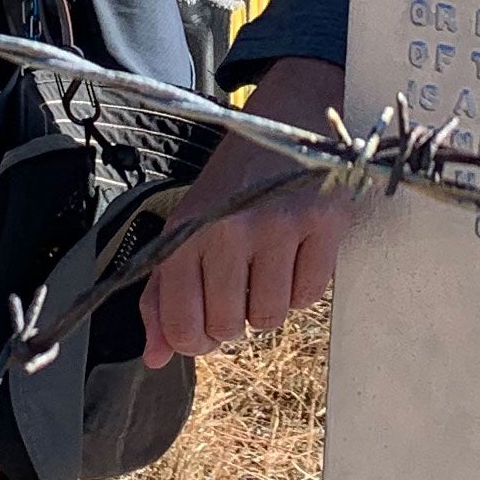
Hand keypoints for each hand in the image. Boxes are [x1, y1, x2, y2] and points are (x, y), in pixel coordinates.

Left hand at [137, 56, 348, 366]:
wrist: (284, 120)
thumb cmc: (232, 185)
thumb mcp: (186, 228)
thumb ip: (162, 296)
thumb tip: (156, 358)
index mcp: (185, 231)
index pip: (182, 327)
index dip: (195, 339)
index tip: (205, 321)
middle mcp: (227, 229)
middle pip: (228, 328)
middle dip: (234, 319)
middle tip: (240, 283)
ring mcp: (278, 226)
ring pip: (271, 318)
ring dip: (269, 303)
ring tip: (266, 264)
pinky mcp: (323, 223)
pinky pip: (309, 297)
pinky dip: (302, 286)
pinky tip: (295, 253)